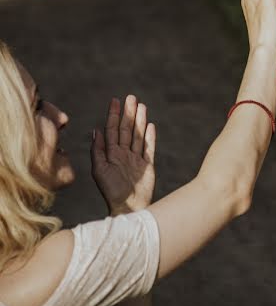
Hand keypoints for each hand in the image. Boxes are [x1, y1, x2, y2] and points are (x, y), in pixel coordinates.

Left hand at [91, 95, 155, 214]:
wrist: (128, 207)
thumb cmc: (111, 191)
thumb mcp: (99, 170)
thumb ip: (98, 150)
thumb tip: (96, 131)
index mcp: (111, 154)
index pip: (112, 130)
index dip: (114, 115)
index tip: (115, 101)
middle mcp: (123, 154)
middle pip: (127, 129)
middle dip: (129, 113)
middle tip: (131, 98)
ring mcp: (136, 159)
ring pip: (138, 135)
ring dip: (140, 121)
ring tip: (142, 106)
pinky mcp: (148, 165)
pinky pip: (149, 148)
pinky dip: (150, 137)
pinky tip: (151, 126)